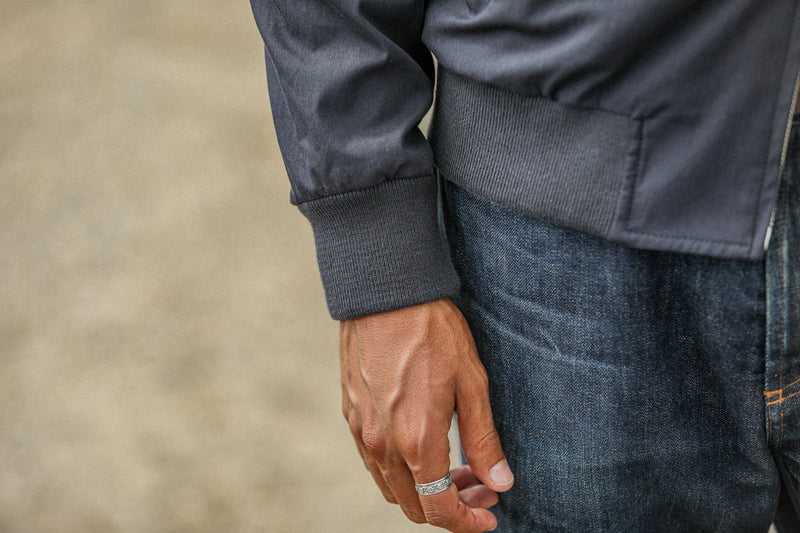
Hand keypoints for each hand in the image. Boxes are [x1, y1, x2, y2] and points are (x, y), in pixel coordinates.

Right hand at [340, 299, 513, 531]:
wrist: (384, 292)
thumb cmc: (433, 331)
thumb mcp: (471, 382)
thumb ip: (483, 438)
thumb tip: (500, 482)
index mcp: (418, 440)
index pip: (439, 509)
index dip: (467, 523)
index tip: (488, 517)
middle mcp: (383, 444)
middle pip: (414, 505)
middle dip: (450, 506)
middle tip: (479, 484)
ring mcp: (362, 430)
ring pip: (392, 487)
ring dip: (424, 490)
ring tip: (454, 465)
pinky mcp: (351, 414)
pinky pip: (373, 461)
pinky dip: (400, 470)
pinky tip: (421, 444)